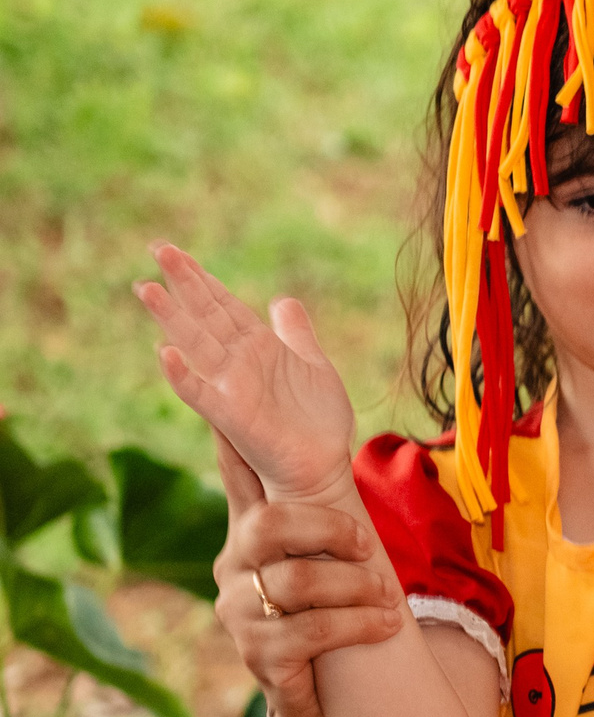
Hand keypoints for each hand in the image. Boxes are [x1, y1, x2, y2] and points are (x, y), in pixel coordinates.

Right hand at [136, 243, 357, 502]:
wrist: (322, 468)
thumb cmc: (317, 422)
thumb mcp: (313, 365)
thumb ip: (295, 333)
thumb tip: (282, 300)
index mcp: (258, 347)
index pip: (224, 304)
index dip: (201, 278)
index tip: (173, 251)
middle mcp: (240, 363)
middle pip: (206, 315)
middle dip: (183, 283)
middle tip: (156, 248)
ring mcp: (232, 388)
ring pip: (196, 345)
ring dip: (172, 318)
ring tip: (147, 288)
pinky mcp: (233, 417)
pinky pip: (202, 394)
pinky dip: (184, 376)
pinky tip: (166, 354)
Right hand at [209, 433, 402, 716]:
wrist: (326, 698)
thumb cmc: (330, 613)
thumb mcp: (326, 561)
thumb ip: (323, 515)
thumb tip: (328, 448)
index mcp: (252, 531)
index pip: (238, 476)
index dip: (233, 440)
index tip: (231, 404)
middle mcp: (234, 565)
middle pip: (270, 525)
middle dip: (329, 531)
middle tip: (366, 546)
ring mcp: (239, 611)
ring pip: (297, 582)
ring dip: (356, 587)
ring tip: (388, 599)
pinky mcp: (258, 653)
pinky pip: (312, 630)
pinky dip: (359, 624)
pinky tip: (385, 626)